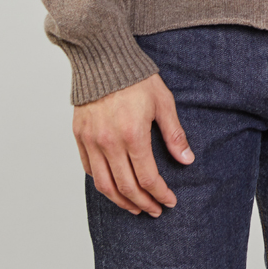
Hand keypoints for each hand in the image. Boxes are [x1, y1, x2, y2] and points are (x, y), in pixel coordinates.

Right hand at [73, 73, 193, 216]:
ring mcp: (92, 141)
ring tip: (135, 207)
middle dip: (143, 203)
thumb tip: (187, 160)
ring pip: (104, 185)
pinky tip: (113, 186)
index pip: (147, 178)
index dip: (160, 194)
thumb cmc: (137, 77)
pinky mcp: (80, 136)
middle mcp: (109, 142)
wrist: (103, 58)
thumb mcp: (163, 102)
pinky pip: (89, 169)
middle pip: (125, 187)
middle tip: (155, 210)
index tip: (169, 201)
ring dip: (120, 201)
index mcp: (133, 134)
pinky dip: (102, 183)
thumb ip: (174, 134)